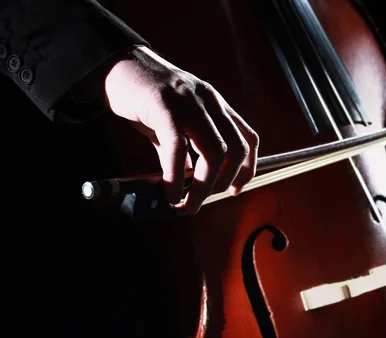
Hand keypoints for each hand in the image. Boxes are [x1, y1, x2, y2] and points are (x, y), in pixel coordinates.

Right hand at [103, 45, 258, 214]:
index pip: (248, 139)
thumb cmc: (143, 96)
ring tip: (186, 203)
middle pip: (236, 149)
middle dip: (223, 182)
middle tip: (201, 200)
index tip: (233, 190)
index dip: (246, 169)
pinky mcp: (164, 105)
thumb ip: (186, 148)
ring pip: (214, 151)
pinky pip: (178, 148)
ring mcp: (189, 102)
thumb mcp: (173, 121)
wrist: (115, 64)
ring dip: (203, 186)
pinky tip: (170, 191)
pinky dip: (176, 176)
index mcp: (216, 104)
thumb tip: (189, 181)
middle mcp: (209, 101)